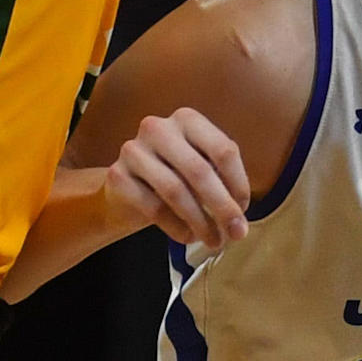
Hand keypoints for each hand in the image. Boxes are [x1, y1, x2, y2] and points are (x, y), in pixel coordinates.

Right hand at [105, 108, 252, 251]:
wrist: (127, 192)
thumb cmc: (174, 177)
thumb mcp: (202, 170)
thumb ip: (223, 185)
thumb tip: (238, 223)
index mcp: (187, 119)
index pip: (223, 150)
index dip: (239, 184)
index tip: (244, 210)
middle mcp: (158, 127)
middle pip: (200, 171)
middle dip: (222, 207)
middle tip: (237, 233)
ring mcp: (133, 149)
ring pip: (175, 191)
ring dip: (200, 222)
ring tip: (213, 241)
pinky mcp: (117, 175)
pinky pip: (153, 208)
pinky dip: (176, 227)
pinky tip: (187, 237)